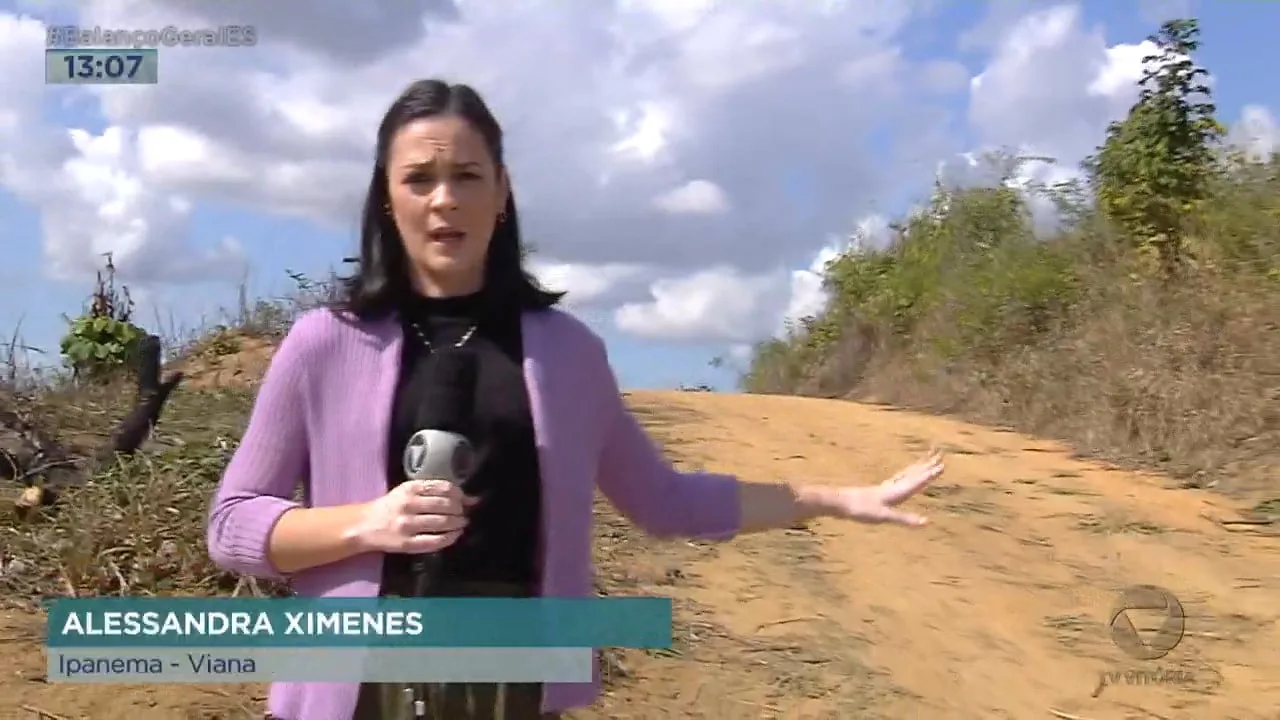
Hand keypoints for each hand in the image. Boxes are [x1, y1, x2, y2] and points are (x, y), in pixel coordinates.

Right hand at [350, 479, 477, 553]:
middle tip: (464, 513)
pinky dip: (450, 538)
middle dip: (461, 510)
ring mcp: (407, 525)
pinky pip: (434, 541)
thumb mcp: (408, 491)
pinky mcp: (407, 543)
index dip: (460, 494)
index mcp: (410, 488)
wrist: (365, 526)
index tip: (466, 500)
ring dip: (458, 523)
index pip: (444, 488)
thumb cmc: (391, 506)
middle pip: (446, 505)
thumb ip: (435, 492)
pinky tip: (455, 535)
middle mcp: (409, 505)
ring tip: (462, 523)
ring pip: (442, 522)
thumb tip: (470, 498)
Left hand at [828, 451, 942, 525]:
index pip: (917, 481)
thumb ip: (905, 519)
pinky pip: (897, 478)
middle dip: (927, 464)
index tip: (943, 464)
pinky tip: (902, 477)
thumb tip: (926, 521)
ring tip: (926, 459)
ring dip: (918, 466)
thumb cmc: (861, 510)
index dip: (930, 474)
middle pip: (913, 473)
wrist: (839, 502)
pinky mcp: (878, 490)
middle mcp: (892, 486)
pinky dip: (905, 474)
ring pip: (906, 474)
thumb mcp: (885, 517)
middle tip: (940, 454)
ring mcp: (885, 487)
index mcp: (896, 491)